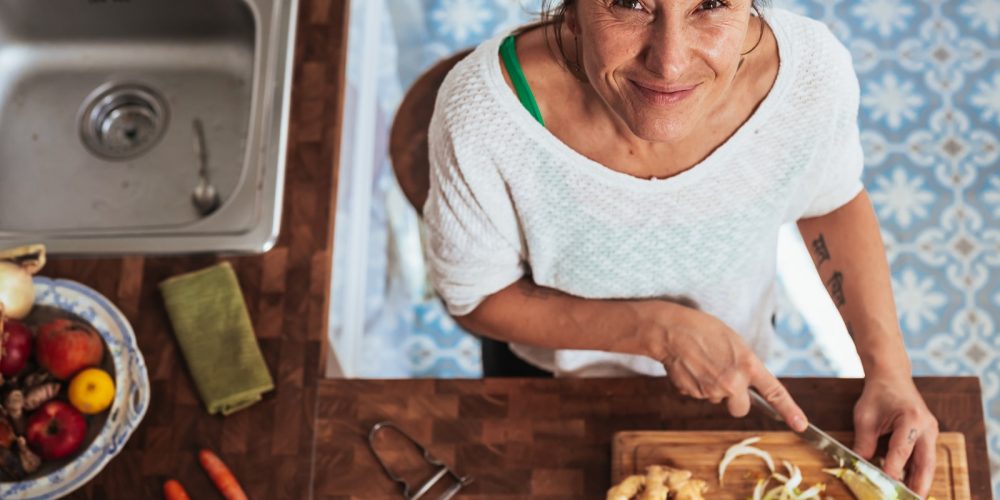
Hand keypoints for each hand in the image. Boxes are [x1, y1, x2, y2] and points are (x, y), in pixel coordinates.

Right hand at [646, 303, 807, 431]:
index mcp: (747, 365)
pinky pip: (699, 395)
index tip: (801, 426)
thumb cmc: (702, 329)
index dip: (790, 411)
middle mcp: (732, 382)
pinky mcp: (693, 394)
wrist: (670, 331)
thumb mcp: (733, 342)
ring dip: (712, 387)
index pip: (774, 392)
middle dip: (735, 400)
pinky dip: (696, 385)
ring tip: (702, 363)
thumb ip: (744, 364)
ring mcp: (712, 391)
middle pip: (740, 409)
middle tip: (724, 379)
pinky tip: (691, 367)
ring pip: (717, 399)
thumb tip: (745, 382)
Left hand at [852, 374, 938, 496]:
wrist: (892, 377)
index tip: (886, 483)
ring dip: (920, 481)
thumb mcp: (865, 417)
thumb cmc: (878, 394)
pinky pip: (925, 457)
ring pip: (928, 463)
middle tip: (911, 499)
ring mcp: (931, 432)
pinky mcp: (928, 436)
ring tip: (910, 496)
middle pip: (926, 462)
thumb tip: (859, 466)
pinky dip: (918, 471)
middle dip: (919, 484)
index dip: (893, 469)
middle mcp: (926, 426)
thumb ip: (863, 443)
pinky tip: (909, 484)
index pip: (901, 450)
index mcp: (911, 418)